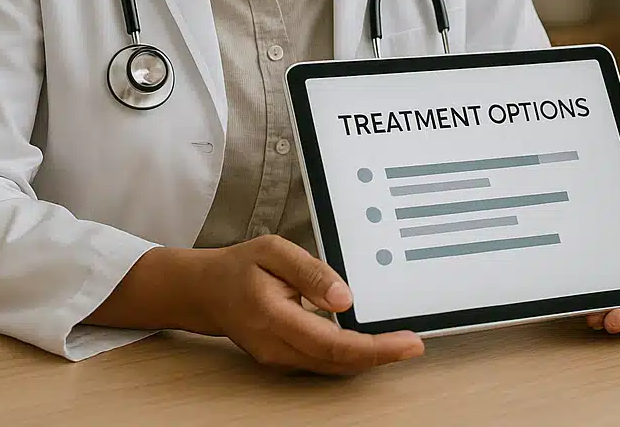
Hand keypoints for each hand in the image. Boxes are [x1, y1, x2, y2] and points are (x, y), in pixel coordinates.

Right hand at [187, 235, 423, 374]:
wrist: (204, 292)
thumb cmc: (239, 267)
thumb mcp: (273, 251)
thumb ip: (311, 272)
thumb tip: (346, 300)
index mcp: (274, 316)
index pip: (332, 342)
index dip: (374, 347)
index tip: (407, 342)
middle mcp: (276, 346)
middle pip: (337, 363)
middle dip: (380, 356)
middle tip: (414, 345)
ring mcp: (278, 358)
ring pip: (331, 368)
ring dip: (368, 359)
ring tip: (400, 344)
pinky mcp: (282, 359)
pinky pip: (322, 363)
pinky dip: (350, 357)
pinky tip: (371, 344)